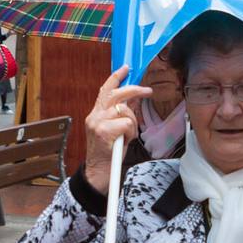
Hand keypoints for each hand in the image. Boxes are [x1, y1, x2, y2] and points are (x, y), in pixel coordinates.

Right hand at [83, 66, 151, 192]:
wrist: (98, 174)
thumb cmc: (108, 154)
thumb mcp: (116, 131)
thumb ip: (121, 115)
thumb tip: (134, 99)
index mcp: (96, 114)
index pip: (105, 90)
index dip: (116, 77)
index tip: (126, 68)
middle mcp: (94, 116)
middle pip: (116, 94)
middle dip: (134, 90)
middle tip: (148, 91)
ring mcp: (97, 123)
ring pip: (124, 110)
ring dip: (133, 123)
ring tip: (128, 136)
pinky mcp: (103, 131)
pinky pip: (126, 123)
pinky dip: (130, 133)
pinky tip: (124, 142)